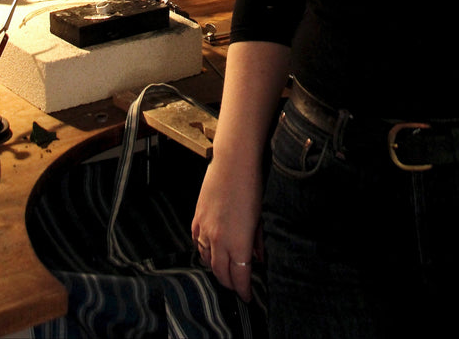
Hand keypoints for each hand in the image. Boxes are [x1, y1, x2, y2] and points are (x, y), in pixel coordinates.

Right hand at [192, 154, 262, 302]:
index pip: (239, 276)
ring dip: (216, 268)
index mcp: (238, 243)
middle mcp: (219, 240)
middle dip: (230, 283)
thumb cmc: (252, 186)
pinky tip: (210, 251)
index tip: (247, 296)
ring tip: (224, 271)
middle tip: (237, 287)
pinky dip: (203, 251)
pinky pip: (197, 242)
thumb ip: (258, 241)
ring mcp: (205, 229)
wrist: (233, 162)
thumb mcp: (261, 217)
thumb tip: (258, 258)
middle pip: (221, 273)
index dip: (243, 290)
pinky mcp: (197, 218)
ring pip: (206, 259)